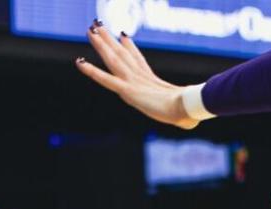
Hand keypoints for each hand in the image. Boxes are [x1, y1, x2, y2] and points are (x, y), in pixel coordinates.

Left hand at [77, 24, 198, 128]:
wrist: (186, 106)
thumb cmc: (188, 111)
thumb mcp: (183, 111)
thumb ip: (183, 114)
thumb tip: (191, 120)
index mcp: (152, 80)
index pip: (138, 59)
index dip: (129, 47)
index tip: (122, 35)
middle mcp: (141, 76)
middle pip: (122, 53)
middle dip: (110, 40)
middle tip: (99, 26)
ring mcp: (133, 81)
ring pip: (113, 58)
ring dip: (101, 44)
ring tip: (90, 29)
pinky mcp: (127, 90)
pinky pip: (105, 78)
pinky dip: (92, 71)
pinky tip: (80, 62)